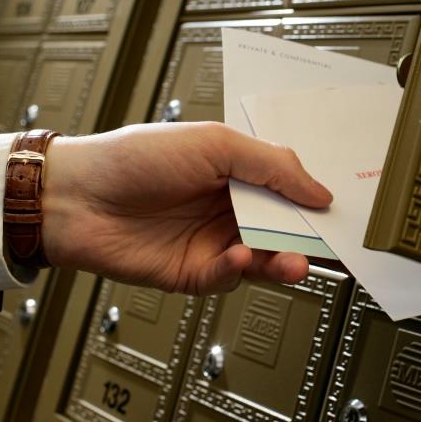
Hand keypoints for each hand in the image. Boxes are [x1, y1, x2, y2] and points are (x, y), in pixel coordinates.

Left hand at [40, 122, 332, 294]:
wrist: (76, 196)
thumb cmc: (139, 157)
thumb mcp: (216, 143)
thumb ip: (272, 166)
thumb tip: (321, 192)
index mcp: (239, 173)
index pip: (290, 190)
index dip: (316, 201)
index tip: (344, 212)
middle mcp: (230, 209)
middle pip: (284, 228)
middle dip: (309, 238)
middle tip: (332, 244)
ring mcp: (213, 243)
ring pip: (263, 258)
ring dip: (282, 261)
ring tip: (295, 261)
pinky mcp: (194, 275)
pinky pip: (228, 277)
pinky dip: (238, 269)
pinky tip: (237, 256)